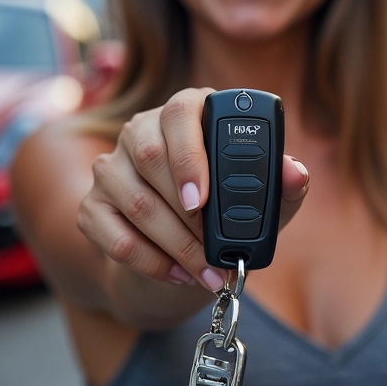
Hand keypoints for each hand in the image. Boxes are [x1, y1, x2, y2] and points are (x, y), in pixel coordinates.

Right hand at [77, 88, 308, 292]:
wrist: (182, 248)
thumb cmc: (227, 207)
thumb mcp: (262, 197)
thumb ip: (282, 182)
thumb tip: (294, 173)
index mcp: (187, 111)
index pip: (180, 111)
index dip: (190, 154)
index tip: (203, 200)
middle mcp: (142, 128)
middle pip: (150, 157)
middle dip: (186, 213)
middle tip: (215, 250)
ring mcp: (111, 165)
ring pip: (133, 200)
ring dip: (174, 244)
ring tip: (207, 271)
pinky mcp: (92, 205)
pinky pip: (112, 235)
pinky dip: (149, 262)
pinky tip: (179, 274)